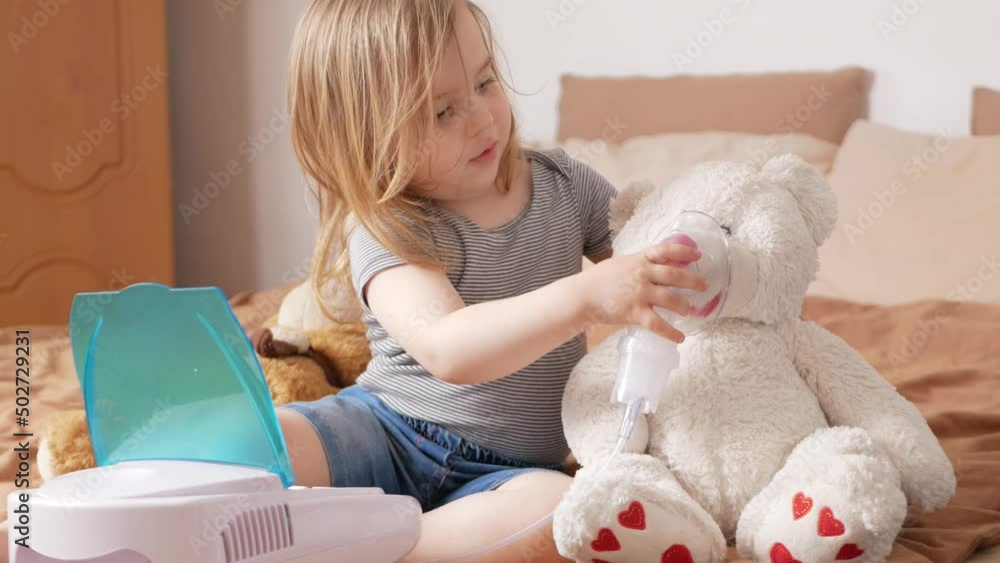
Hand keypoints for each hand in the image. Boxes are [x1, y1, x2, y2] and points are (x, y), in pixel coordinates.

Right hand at [578, 242, 707, 341]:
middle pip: (675, 276)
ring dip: (685, 306)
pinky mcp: (634, 313)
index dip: (685, 252)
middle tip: (704, 286)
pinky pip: (658, 324)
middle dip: (693, 281)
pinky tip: (680, 338)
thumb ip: (639, 264)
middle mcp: (642, 275)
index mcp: (640, 260)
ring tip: (690, 310)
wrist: (582, 295)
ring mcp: (640, 294)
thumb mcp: (621, 263)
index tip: (698, 255)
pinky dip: (671, 332)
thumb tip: (656, 265)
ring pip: (671, 299)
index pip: (666, 250)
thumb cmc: (599, 279)